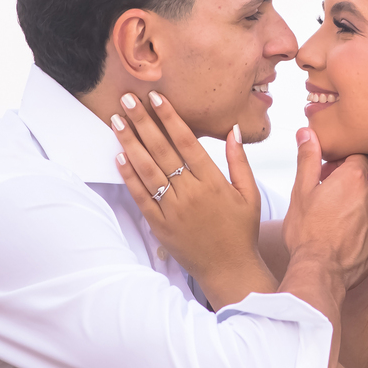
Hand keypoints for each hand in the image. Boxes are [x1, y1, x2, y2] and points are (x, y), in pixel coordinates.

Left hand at [112, 92, 274, 304]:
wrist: (229, 269)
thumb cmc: (241, 231)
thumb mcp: (250, 194)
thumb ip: (239, 161)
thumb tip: (232, 130)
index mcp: (213, 183)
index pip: (187, 142)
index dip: (170, 118)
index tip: (156, 98)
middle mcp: (191, 193)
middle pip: (162, 151)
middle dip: (143, 122)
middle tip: (128, 99)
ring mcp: (173, 210)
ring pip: (147, 170)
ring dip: (130, 143)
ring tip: (117, 121)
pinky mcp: (160, 226)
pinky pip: (141, 196)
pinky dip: (129, 176)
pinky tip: (119, 156)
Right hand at [282, 129, 367, 289]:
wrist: (320, 271)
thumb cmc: (307, 231)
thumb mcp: (301, 190)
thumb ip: (308, 158)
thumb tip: (307, 132)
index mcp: (354, 178)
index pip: (356, 157)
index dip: (340, 164)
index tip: (326, 175)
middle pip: (362, 182)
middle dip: (346, 186)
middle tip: (324, 200)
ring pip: (367, 205)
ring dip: (353, 208)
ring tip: (331, 223)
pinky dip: (360, 230)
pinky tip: (342, 239)